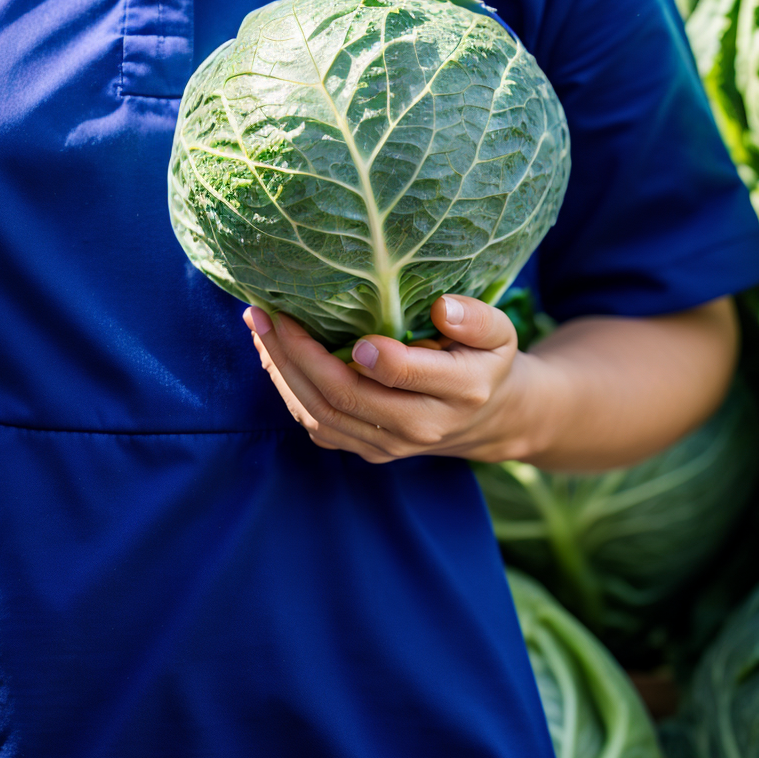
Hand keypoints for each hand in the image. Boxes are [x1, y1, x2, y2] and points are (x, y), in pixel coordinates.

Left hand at [242, 296, 554, 465]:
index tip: (349, 331)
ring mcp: (389, 444)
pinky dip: (288, 389)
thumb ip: (477, 317)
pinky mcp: (367, 449)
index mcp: (458, 391)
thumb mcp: (500, 331)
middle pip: (346, 397)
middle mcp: (419, 425)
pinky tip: (271, 352)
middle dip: (299, 354)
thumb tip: (442, 309)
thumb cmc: (485, 359)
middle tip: (268, 311)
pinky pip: (318, 425)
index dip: (374, 358)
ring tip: (258, 325)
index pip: (405, 377)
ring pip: (322, 414)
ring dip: (282, 370)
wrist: (488, 417)